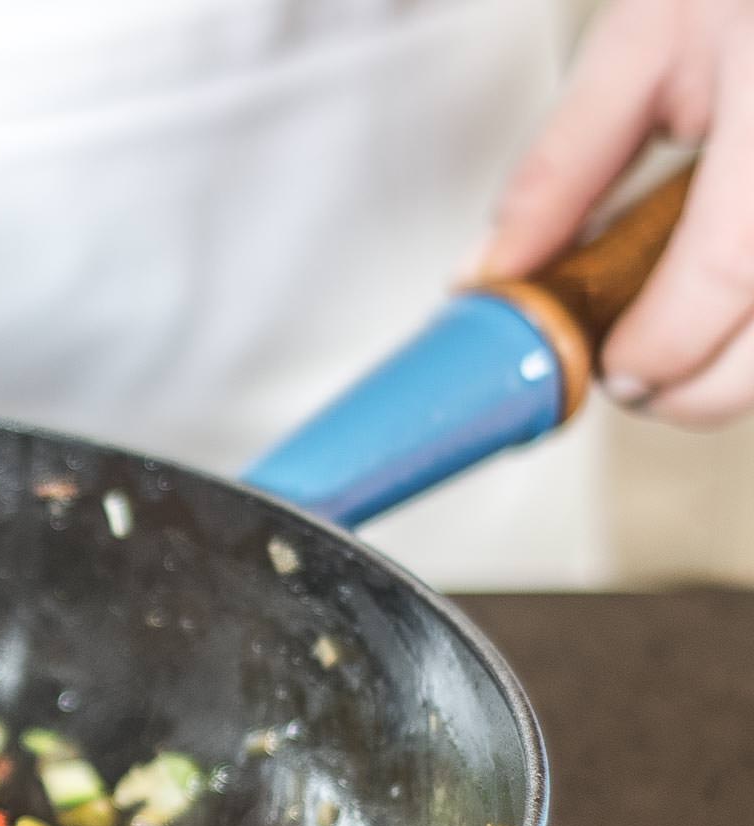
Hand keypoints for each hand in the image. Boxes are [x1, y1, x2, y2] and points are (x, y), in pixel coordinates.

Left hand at [480, 0, 753, 426]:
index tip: (615, 371)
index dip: (664, 343)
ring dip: (737, 364)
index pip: (728, 268)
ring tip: (678, 336)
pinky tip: (727, 306)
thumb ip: (565, 166)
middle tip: (636, 377)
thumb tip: (493, 271)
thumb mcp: (646, 42)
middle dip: (702, 387)